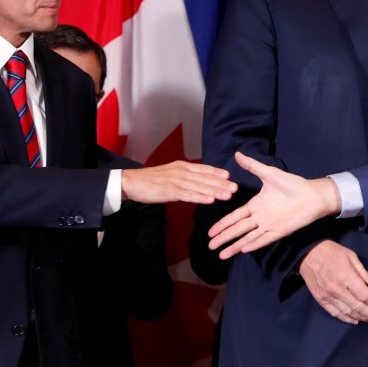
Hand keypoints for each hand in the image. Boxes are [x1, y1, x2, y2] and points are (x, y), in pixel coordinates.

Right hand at [121, 161, 235, 203]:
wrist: (132, 182)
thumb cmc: (151, 180)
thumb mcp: (170, 174)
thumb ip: (184, 177)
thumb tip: (198, 181)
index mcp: (182, 166)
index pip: (203, 169)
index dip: (217, 173)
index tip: (230, 176)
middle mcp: (181, 171)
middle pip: (205, 178)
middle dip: (221, 183)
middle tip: (236, 188)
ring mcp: (176, 181)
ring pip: (200, 187)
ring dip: (215, 191)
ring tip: (228, 195)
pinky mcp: (170, 191)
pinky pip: (188, 195)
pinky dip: (200, 197)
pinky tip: (210, 201)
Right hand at [208, 152, 341, 257]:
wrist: (312, 194)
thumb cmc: (293, 184)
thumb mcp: (269, 174)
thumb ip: (253, 166)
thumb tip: (237, 154)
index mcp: (256, 205)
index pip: (235, 216)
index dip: (223, 224)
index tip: (210, 232)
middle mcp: (260, 217)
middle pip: (238, 229)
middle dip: (224, 237)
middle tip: (210, 246)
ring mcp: (269, 225)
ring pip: (248, 237)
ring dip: (235, 246)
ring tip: (222, 255)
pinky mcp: (280, 231)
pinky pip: (264, 239)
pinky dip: (254, 244)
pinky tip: (243, 249)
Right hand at [298, 241, 367, 323]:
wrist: (308, 253)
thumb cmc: (331, 252)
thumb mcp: (350, 256)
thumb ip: (363, 272)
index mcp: (346, 276)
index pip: (364, 294)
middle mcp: (337, 289)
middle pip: (357, 306)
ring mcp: (328, 296)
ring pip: (347, 312)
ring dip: (360, 317)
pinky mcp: (320, 299)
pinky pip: (335, 313)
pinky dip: (346, 318)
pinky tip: (355, 320)